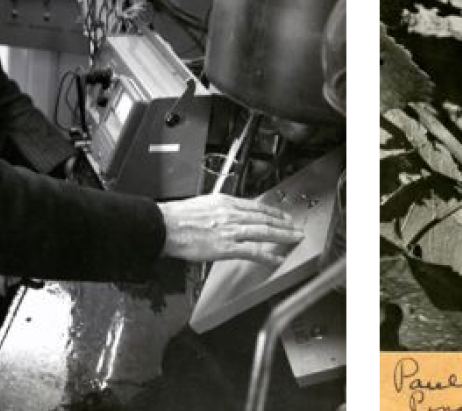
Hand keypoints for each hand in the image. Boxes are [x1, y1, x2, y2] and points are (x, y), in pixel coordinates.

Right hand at [158, 194, 303, 265]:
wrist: (166, 225)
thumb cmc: (178, 217)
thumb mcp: (203, 204)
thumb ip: (219, 209)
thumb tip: (227, 213)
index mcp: (225, 202)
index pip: (255, 206)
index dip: (272, 211)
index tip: (281, 215)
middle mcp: (231, 214)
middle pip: (264, 218)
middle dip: (283, 223)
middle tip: (295, 227)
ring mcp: (230, 230)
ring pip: (263, 232)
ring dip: (282, 235)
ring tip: (293, 238)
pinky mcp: (226, 247)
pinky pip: (253, 251)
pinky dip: (267, 255)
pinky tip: (277, 258)